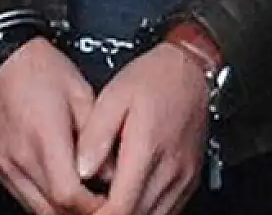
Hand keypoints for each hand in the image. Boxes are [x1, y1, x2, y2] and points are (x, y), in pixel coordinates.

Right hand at [0, 38, 104, 214]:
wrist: (0, 58)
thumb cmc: (40, 71)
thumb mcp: (82, 95)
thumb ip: (99, 138)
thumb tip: (113, 175)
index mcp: (44, 138)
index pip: (69, 196)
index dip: (94, 207)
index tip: (111, 201)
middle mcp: (21, 157)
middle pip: (53, 210)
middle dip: (81, 213)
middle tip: (102, 204)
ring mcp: (6, 164)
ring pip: (37, 210)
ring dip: (62, 211)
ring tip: (84, 199)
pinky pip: (24, 198)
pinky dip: (45, 201)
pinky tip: (61, 191)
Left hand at [76, 45, 209, 214]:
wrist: (192, 70)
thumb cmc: (152, 79)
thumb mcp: (113, 96)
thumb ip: (96, 135)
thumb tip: (80, 170)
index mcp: (147, 148)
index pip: (122, 206)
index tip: (79, 209)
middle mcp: (170, 169)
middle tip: (86, 209)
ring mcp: (183, 177)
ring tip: (101, 207)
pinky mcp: (190, 179)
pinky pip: (168, 210)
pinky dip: (144, 212)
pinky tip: (126, 203)